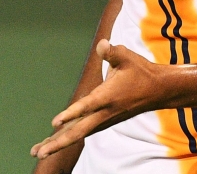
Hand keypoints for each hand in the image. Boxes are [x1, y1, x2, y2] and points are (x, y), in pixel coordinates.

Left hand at [30, 40, 170, 159]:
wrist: (159, 91)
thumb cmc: (141, 72)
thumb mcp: (127, 57)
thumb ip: (112, 52)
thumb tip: (101, 44)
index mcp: (108, 97)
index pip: (86, 106)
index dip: (71, 114)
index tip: (54, 122)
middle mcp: (105, 113)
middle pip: (78, 131)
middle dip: (58, 143)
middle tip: (38, 152)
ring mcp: (105, 119)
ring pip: (79, 134)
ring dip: (59, 143)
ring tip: (38, 151)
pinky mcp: (105, 121)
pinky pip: (84, 131)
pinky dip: (69, 137)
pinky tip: (55, 141)